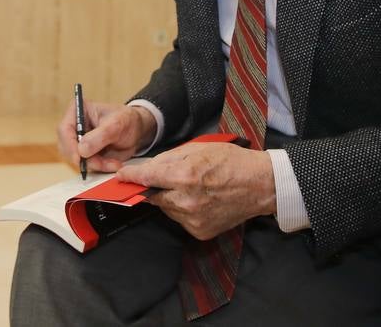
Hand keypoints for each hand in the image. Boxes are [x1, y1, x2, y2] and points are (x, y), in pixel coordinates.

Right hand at [58, 101, 155, 173]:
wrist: (136, 131)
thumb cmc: (126, 120)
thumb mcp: (117, 124)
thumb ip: (99, 136)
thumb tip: (81, 149)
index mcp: (77, 110)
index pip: (64, 129)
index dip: (69, 145)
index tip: (79, 158)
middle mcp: (74, 126)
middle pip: (67, 147)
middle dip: (84, 159)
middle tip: (102, 163)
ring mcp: (78, 141)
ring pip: (77, 159)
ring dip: (95, 165)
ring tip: (114, 162)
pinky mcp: (85, 154)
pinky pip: (87, 165)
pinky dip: (100, 167)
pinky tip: (113, 164)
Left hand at [118, 144, 275, 239]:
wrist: (260, 185)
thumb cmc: (231, 161)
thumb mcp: (198, 148)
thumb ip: (170, 158)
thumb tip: (148, 167)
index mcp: (184, 175)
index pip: (147, 178)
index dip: (130, 176)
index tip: (120, 176)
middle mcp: (185, 200)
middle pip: (153, 195)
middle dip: (153, 186)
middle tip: (162, 178)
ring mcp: (192, 219)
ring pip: (166, 208)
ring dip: (169, 198)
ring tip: (189, 187)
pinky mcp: (199, 232)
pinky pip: (180, 219)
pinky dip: (182, 209)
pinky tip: (198, 200)